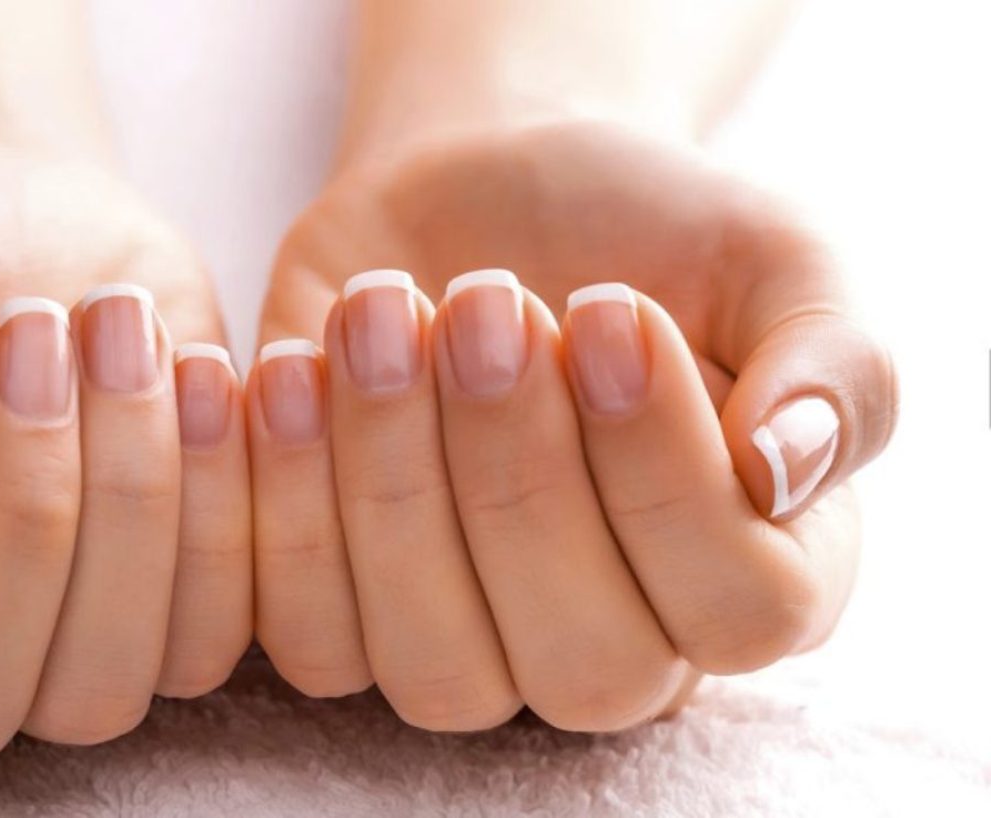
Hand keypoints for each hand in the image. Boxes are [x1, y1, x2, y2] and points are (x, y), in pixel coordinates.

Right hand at [0, 134, 251, 763]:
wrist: (12, 210)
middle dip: (14, 495)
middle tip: (30, 322)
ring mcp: (51, 664)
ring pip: (97, 682)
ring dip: (125, 493)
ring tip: (115, 324)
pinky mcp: (170, 620)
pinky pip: (212, 633)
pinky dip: (222, 498)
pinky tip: (198, 368)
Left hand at [251, 119, 895, 730]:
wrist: (489, 196)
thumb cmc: (643, 234)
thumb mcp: (773, 258)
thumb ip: (833, 362)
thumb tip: (785, 469)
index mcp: (750, 575)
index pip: (735, 610)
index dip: (665, 474)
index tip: (607, 310)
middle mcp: (616, 645)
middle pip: (580, 661)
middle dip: (518, 471)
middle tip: (485, 299)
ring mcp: (473, 646)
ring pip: (432, 666)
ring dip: (392, 483)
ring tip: (380, 311)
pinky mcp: (346, 612)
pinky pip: (306, 634)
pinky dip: (281, 502)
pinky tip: (286, 367)